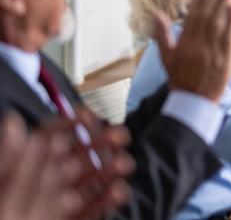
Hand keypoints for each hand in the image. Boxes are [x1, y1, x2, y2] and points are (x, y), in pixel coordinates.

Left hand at [0, 111, 131, 219]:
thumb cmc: (6, 212)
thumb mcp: (5, 186)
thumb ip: (10, 160)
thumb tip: (13, 122)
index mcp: (23, 170)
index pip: (47, 139)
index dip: (68, 124)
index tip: (88, 115)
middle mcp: (43, 185)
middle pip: (75, 156)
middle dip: (100, 143)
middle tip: (120, 135)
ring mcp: (60, 206)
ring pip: (89, 182)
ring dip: (110, 169)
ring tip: (124, 164)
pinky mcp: (74, 219)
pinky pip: (93, 209)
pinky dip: (108, 199)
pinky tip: (118, 191)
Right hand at [154, 0, 230, 102]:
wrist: (191, 102)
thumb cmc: (180, 78)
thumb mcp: (166, 56)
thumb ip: (162, 34)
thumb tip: (155, 14)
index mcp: (185, 42)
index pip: (193, 14)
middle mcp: (197, 45)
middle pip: (206, 15)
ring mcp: (212, 52)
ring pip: (218, 23)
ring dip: (225, 3)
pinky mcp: (225, 60)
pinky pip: (229, 38)